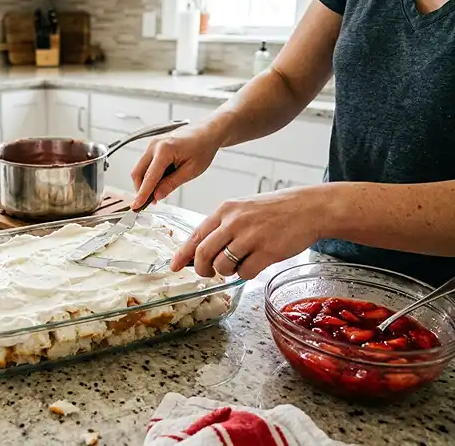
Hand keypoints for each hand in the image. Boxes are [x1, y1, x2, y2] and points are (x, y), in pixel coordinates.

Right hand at [131, 125, 220, 208]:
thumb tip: (157, 195)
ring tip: (158, 192)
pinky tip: (160, 181)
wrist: (207, 133)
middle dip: (141, 189)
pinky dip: (149, 175)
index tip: (136, 205)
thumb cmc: (203, 147)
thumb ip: (171, 184)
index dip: (142, 194)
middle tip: (148, 203)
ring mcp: (153, 144)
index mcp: (165, 150)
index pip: (149, 177)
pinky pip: (146, 163)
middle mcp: (155, 145)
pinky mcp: (154, 146)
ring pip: (140, 168)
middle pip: (138, 172)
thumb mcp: (191, 171)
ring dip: (145, 182)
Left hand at [172, 187, 327, 279]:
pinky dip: (245, 275)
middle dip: (201, 269)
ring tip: (237, 265)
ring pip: (222, 266)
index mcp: (225, 210)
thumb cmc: (275, 211)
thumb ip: (222, 227)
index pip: (195, 235)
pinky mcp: (267, 251)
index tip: (174, 266)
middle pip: (203, 253)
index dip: (182, 254)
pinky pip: (244, 273)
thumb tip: (201, 252)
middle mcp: (234, 222)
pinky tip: (253, 265)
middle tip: (208, 273)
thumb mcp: (243, 209)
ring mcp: (250, 236)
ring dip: (225, 272)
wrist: (309, 208)